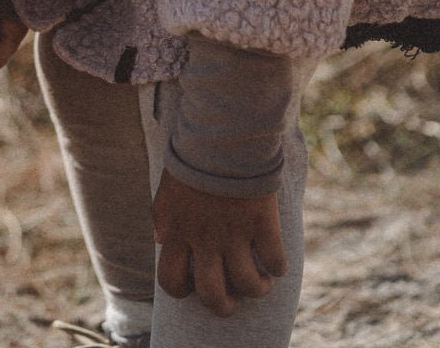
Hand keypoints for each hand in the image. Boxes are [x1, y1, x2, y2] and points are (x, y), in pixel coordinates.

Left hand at [152, 167, 285, 318]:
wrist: (222, 134)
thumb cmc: (193, 159)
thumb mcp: (167, 189)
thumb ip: (162, 218)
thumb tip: (161, 243)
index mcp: (178, 231)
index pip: (170, 281)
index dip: (182, 292)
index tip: (194, 284)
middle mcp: (205, 238)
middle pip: (211, 294)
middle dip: (223, 306)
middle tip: (232, 298)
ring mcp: (235, 232)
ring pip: (247, 285)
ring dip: (255, 289)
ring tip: (259, 282)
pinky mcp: (262, 222)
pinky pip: (275, 261)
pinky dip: (277, 268)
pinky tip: (275, 263)